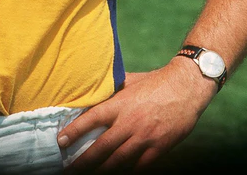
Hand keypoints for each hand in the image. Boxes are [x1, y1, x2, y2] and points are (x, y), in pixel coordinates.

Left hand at [58, 60, 216, 171]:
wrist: (185, 87)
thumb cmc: (156, 81)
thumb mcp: (130, 80)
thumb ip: (113, 88)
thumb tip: (95, 89)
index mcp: (120, 104)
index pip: (91, 119)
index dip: (74, 131)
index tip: (60, 142)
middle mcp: (129, 123)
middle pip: (101, 147)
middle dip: (83, 160)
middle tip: (69, 168)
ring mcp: (144, 137)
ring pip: (118, 160)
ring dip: (102, 169)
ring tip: (90, 174)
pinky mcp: (159, 148)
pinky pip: (140, 166)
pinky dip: (129, 170)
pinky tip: (120, 172)